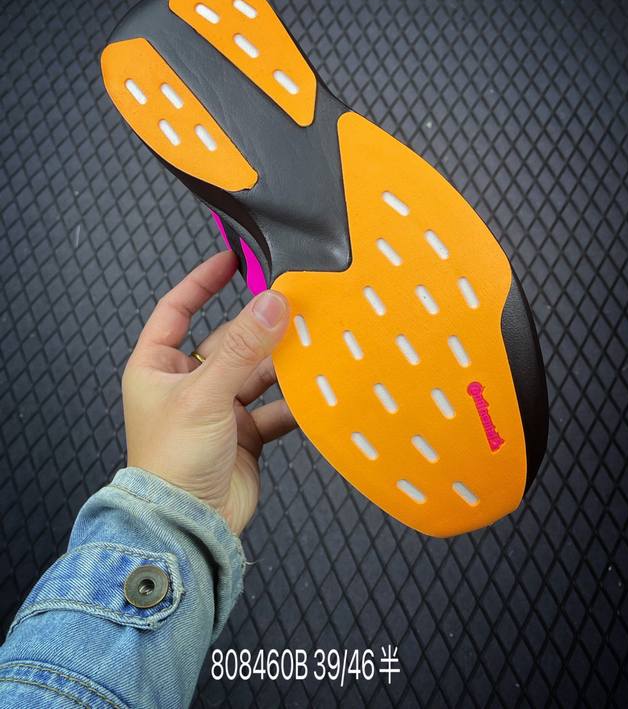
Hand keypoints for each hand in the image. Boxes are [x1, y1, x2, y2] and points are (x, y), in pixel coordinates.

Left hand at [122, 251, 293, 534]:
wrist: (188, 526)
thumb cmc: (172, 462)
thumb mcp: (205, 394)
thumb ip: (243, 348)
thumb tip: (272, 303)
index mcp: (158, 366)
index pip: (178, 309)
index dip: (202, 281)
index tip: (232, 258)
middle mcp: (187, 383)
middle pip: (228, 341)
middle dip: (258, 327)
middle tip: (292, 303)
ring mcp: (217, 408)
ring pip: (255, 373)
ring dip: (281, 364)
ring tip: (311, 345)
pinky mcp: (243, 433)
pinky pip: (273, 407)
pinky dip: (293, 401)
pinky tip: (313, 392)